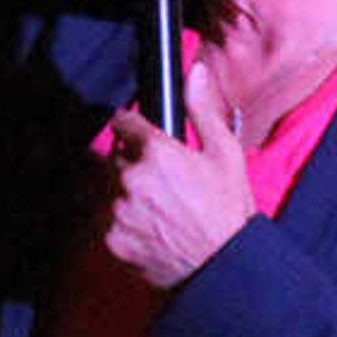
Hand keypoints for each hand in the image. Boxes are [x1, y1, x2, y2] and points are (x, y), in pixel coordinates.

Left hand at [101, 55, 253, 287]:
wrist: (221, 264)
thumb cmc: (228, 208)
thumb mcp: (224, 153)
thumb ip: (202, 109)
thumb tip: (194, 72)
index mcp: (156, 152)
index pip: (123, 124)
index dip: (132, 128)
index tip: (136, 132)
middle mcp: (131, 178)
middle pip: (116, 159)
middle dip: (134, 165)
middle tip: (164, 183)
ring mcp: (117, 210)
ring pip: (111, 191)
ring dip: (127, 195)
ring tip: (161, 209)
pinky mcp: (111, 238)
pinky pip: (109, 221)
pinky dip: (124, 223)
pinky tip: (152, 229)